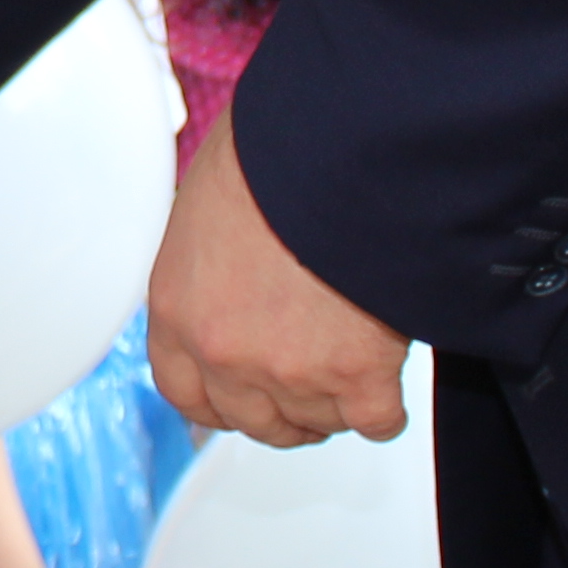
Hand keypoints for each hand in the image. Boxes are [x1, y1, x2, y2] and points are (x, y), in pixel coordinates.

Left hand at [146, 122, 411, 449]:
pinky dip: (387, 408)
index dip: (219, 399)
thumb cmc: (277, 149)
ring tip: (354, 360)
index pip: (183, 390)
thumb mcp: (211, 203)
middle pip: (253, 420)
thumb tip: (233, 271)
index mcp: (176, 306)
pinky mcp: (357, 375)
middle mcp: (222, 350)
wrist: (344, 144)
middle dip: (284, 410)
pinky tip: (390, 378)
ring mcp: (288, 370)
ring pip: (317, 423)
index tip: (242, 397)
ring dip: (336, 402)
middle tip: (309, 384)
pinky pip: (377, 422)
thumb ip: (213, 263)